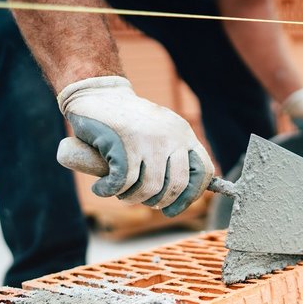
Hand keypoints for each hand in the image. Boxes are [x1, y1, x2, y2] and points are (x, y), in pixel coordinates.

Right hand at [57, 76, 214, 216]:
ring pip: (149, 188)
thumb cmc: (128, 122)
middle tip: (141, 200)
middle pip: (177, 185)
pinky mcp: (125, 143)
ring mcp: (149, 139)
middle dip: (158, 202)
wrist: (98, 94)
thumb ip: (173, 157)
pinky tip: (102, 188)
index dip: (191, 196)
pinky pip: (123, 182)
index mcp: (184, 134)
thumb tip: (181, 198)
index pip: (204, 172)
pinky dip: (109, 190)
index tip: (172, 209)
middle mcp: (172, 136)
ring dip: (131, 198)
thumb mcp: (160, 134)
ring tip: (120, 193)